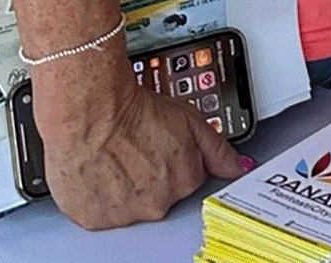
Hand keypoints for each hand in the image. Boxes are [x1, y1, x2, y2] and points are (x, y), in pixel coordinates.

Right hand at [32, 51, 241, 230]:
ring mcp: (125, 214)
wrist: (90, 114)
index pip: (189, 178)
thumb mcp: (191, 121)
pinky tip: (98, 172)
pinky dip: (99, 197)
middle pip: (161, 194)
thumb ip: (218, 150)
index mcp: (185, 181)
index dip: (173, 159)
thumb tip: (239, 168)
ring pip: (130, 204)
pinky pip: (101, 212)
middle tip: (134, 150)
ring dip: (124, 187)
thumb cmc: (134, 112)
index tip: (159, 149)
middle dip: (150, 175)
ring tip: (113, 158)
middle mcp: (158, 204)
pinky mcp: (94, 218)